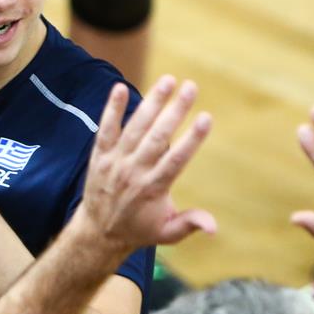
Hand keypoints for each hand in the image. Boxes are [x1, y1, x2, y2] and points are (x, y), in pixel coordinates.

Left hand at [77, 76, 214, 254]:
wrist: (98, 233)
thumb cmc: (139, 230)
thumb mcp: (167, 233)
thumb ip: (190, 223)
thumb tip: (215, 228)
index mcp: (153, 188)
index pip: (176, 159)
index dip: (192, 138)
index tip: (206, 117)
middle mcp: (134, 171)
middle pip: (157, 137)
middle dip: (175, 111)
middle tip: (191, 87)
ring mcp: (115, 161)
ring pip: (135, 128)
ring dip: (151, 102)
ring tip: (168, 81)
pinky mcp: (100, 155)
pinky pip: (106, 129)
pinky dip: (112, 110)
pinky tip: (120, 87)